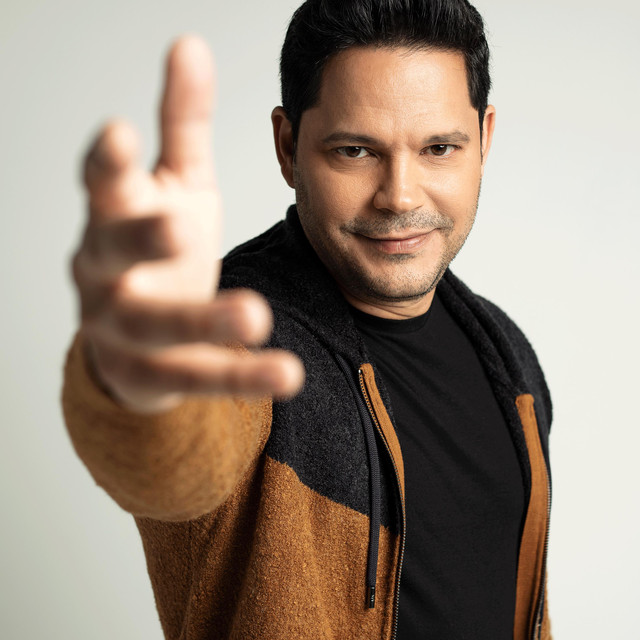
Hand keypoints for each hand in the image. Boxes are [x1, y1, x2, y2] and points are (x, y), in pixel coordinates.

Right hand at [71, 36, 303, 412]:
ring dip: (203, 320)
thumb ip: (182, 123)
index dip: (107, 163)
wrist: (135, 332)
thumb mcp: (175, 183)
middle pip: (113, 254)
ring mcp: (124, 328)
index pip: (102, 186)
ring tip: (254, 315)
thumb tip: (191, 44)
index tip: (120, 131)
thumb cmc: (158, 247)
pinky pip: (196, 375)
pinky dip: (241, 375)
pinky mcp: (153, 373)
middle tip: (178, 226)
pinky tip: (286, 373)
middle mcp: (106, 272)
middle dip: (142, 240)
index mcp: (112, 217)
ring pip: (157, 326)